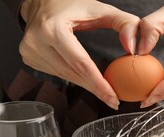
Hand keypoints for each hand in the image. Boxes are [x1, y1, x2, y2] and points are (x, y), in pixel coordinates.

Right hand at [19, 0, 139, 109]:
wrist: (41, 2)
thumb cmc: (72, 5)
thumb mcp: (101, 9)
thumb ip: (125, 24)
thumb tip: (134, 48)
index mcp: (53, 28)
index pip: (81, 63)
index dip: (99, 84)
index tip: (114, 98)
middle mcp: (37, 41)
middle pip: (73, 74)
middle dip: (95, 89)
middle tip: (113, 100)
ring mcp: (30, 51)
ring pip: (66, 77)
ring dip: (86, 85)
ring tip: (103, 90)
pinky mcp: (29, 58)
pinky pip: (58, 74)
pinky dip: (74, 78)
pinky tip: (85, 79)